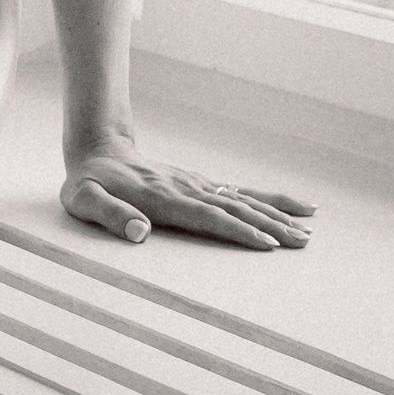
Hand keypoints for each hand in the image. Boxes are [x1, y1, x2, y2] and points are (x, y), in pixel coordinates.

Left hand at [60, 149, 314, 250]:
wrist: (98, 150)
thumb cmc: (88, 183)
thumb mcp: (84, 200)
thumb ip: (110, 215)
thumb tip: (138, 232)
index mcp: (163, 199)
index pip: (208, 217)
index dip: (237, 231)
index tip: (265, 244)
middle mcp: (187, 190)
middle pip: (235, 209)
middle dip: (270, 226)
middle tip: (302, 242)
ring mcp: (198, 185)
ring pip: (244, 200)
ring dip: (277, 215)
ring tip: (309, 229)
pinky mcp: (202, 184)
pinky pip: (242, 193)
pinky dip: (270, 200)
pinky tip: (295, 207)